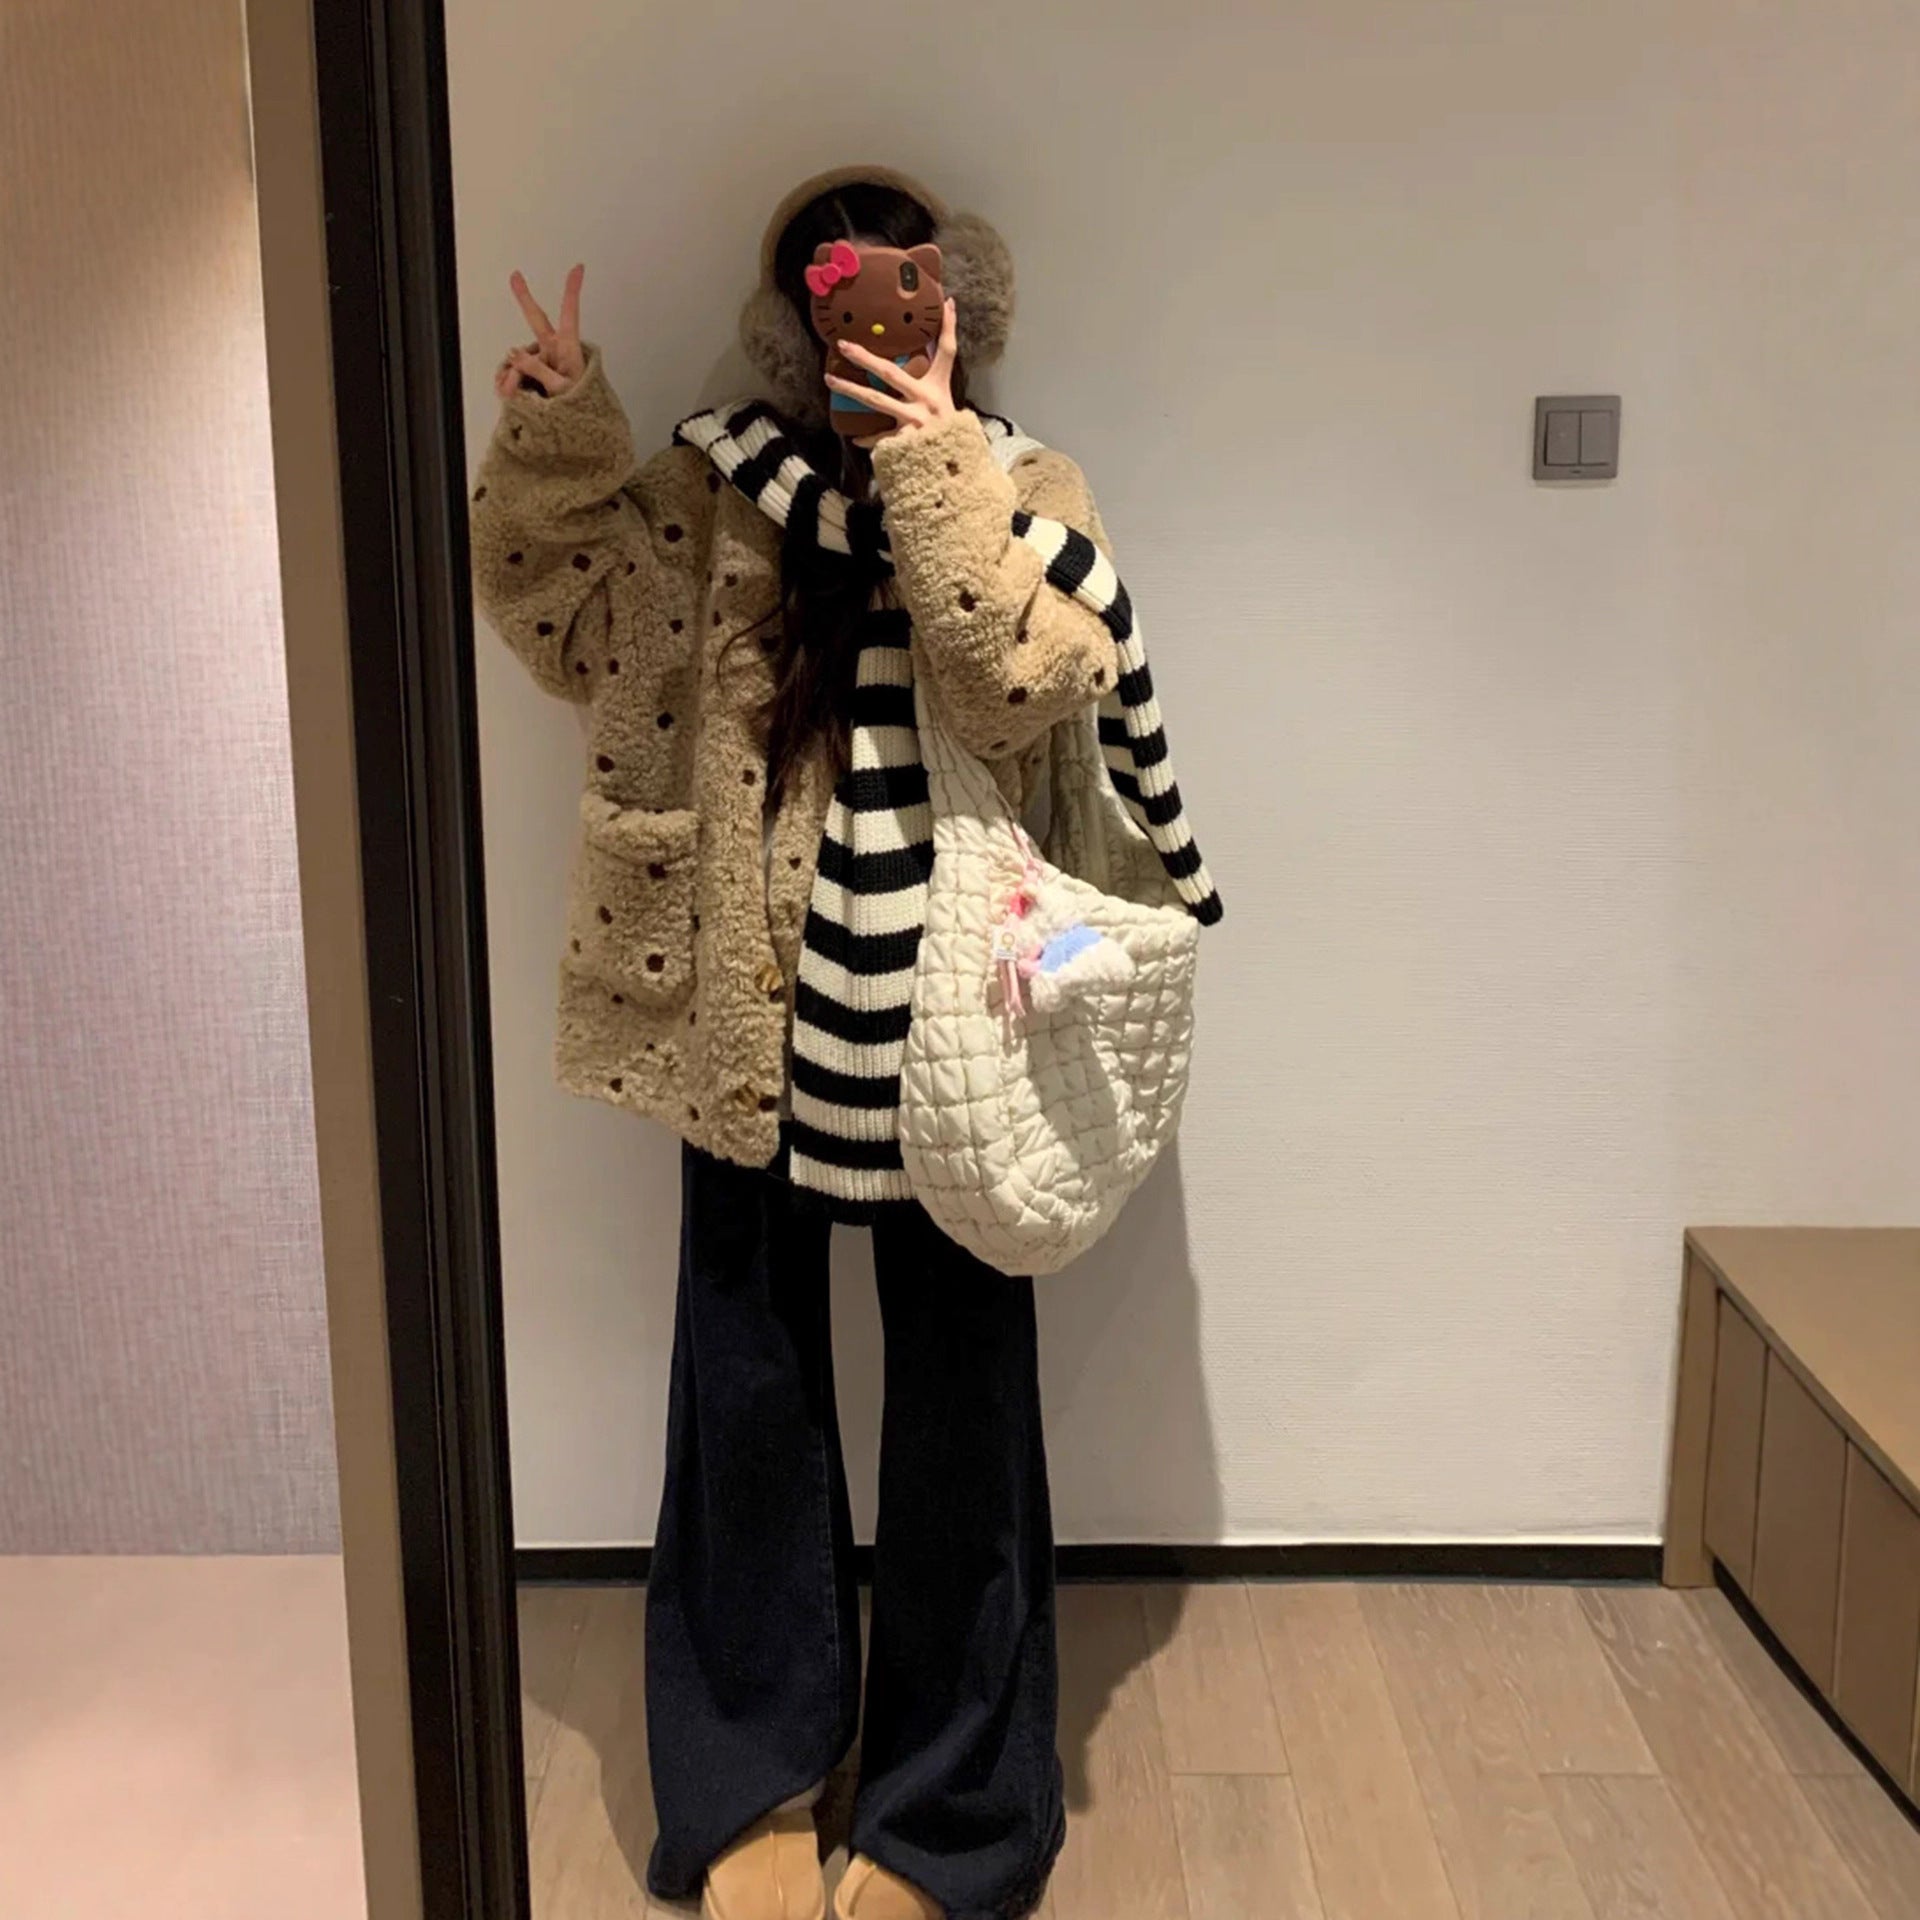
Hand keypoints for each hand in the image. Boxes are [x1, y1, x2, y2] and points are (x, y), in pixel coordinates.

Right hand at [495, 264, 585, 398]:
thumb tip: (512, 353)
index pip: (570, 315)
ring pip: (517, 360)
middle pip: (536, 319)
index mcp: (568, 349)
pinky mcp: (530, 372)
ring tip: (510, 395)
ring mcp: (540, 359)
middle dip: (524, 298)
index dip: (573, 291)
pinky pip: (511, 371)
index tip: (579, 268)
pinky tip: (506, 393)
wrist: (578, 424)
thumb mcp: (561, 390)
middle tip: (514, 275)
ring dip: (510, 377)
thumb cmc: (580, 405)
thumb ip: (537, 370)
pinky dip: (506, 382)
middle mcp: (553, 349)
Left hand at [825, 297, 958, 448]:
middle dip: (866, 358)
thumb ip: (944, 350)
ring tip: (830, 380)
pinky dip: (869, 440)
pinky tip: (855, 440)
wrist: (955, 460)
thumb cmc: (947, 419)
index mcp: (936, 386)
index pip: (944, 349)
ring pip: (877, 401)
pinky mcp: (906, 442)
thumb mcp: (946, 386)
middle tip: (844, 345)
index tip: (944, 304)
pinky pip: (882, 438)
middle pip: (890, 373)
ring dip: (851, 390)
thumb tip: (949, 306)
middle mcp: (924, 401)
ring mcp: (913, 422)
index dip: (947, 326)